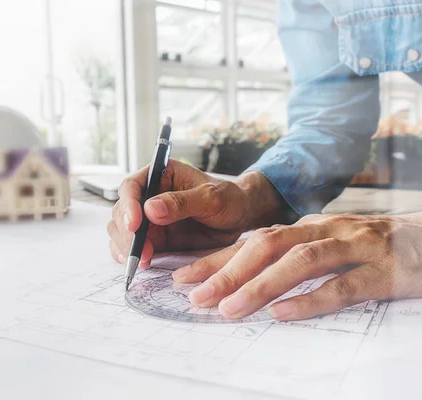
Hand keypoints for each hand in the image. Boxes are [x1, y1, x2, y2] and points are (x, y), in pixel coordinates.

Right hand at [107, 160, 284, 268]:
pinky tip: (139, 263)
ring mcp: (148, 218)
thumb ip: (182, 202)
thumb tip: (150, 209)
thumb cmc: (229, 199)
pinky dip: (131, 255)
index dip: (129, 205)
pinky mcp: (153, 238)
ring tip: (141, 260)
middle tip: (139, 250)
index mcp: (160, 175)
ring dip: (126, 246)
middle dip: (126, 232)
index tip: (135, 225)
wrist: (239, 218)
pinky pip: (133, 246)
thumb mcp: (211, 197)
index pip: (132, 187)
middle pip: (122, 211)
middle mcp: (148, 195)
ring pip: (122, 230)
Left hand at [173, 213, 421, 320]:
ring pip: (300, 262)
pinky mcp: (383, 270)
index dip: (215, 259)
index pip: (251, 242)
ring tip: (230, 309)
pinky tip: (285, 314)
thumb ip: (287, 257)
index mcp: (305, 228)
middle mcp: (323, 231)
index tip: (183, 278)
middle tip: (196, 298)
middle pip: (267, 246)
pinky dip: (312, 299)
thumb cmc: (367, 246)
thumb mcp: (323, 245)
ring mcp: (354, 247)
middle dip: (227, 272)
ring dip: (261, 285)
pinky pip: (344, 285)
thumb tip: (240, 277)